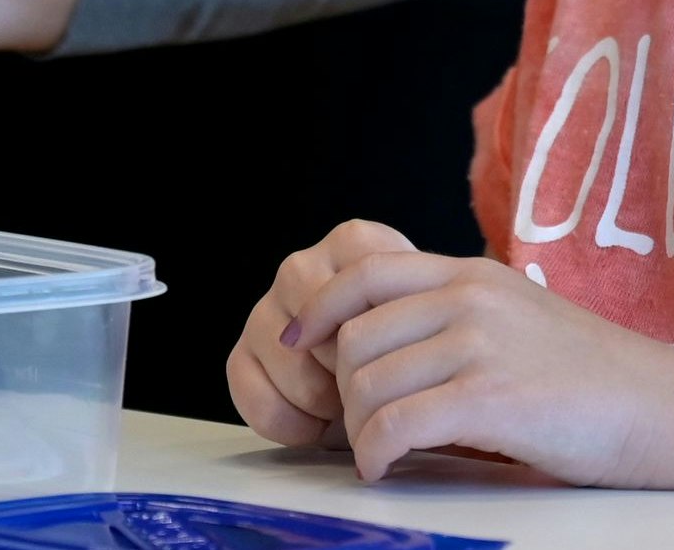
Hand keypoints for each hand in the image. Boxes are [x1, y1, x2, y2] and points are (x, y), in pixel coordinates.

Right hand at [227, 218, 418, 448]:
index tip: (402, 360)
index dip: (383, 337)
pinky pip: (250, 390)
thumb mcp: (431, 327)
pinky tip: (315, 427)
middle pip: (323, 321)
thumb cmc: (416, 354)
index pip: (361, 283)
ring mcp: (267, 308)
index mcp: (353, 245)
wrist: (393, 382)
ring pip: (287, 357)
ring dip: (321, 400)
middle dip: (350, 370)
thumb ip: (417, 320)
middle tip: (374, 391)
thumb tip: (398, 352)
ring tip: (349, 408)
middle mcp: (303, 267)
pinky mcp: (243, 353)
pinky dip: (287, 423)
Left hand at [283, 240, 673, 486]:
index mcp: (473, 273)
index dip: (319, 309)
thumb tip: (385, 344)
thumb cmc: (596, 377)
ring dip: (359, 429)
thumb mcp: (519, 316)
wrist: (666, 407)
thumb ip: (457, 316)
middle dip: (342, 391)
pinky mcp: (493, 398)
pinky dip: (376, 454)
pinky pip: (396, 426)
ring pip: (367, 384)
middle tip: (358, 428)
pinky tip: (388, 468)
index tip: (299, 344)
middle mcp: (471, 297)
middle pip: (354, 337)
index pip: (364, 269)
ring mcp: (482, 344)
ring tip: (379, 452)